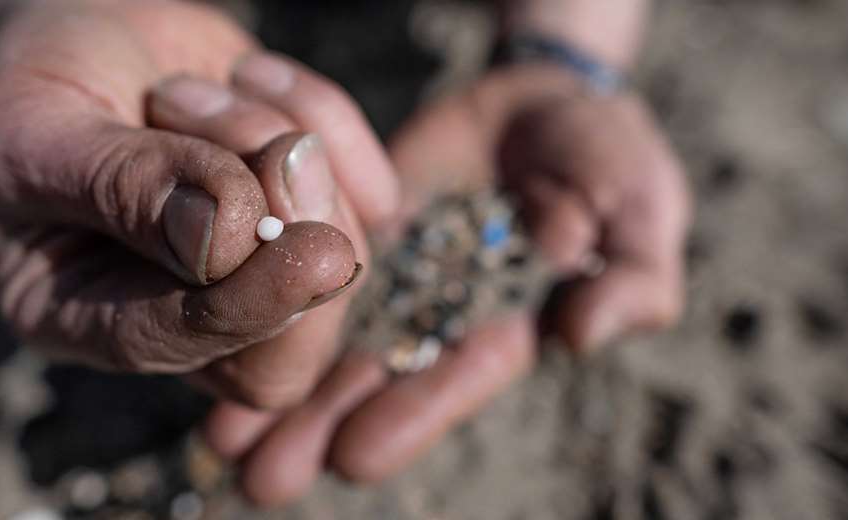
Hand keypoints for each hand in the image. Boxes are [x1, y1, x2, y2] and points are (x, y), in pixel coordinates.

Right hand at [0, 0, 398, 407]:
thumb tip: (220, 241)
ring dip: (281, 142)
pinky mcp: (314, 219)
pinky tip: (251, 78)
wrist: (97, 25)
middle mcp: (179, 315)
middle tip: (276, 143)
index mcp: (84, 320)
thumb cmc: (47, 80)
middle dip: (295, 226)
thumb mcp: (44, 126)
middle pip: (287, 339)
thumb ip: (123, 185)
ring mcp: (256, 273)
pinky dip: (320, 114)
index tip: (310, 250)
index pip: (181, 348)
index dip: (249, 306)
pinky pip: (372, 194)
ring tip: (203, 90)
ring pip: (336, 253)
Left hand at [202, 63, 690, 505]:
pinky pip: (299, 274)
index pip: (457, 378)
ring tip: (221, 441)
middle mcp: (435, 319)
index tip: (356, 457)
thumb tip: (584, 333)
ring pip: (324, 342)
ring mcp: (387, 280)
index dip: (409, 415)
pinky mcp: (345, 236)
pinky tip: (210, 345)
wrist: (535, 100)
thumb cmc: (602, 153)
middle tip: (263, 479)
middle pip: (374, 382)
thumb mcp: (637, 203)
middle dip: (320, 431)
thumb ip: (631, 272)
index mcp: (506, 325)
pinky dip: (259, 310)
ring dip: (275, 393)